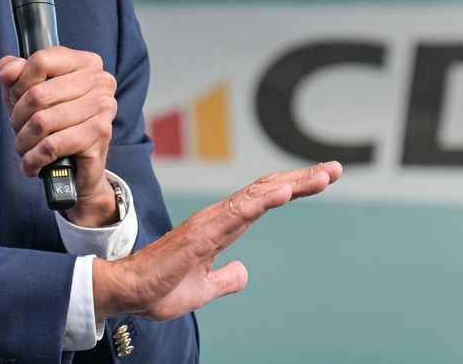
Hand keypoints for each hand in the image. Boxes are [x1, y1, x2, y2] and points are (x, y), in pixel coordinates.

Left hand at [0, 48, 118, 226]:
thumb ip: (15, 75)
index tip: (16, 101)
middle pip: (38, 94)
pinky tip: (32, 163)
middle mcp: (100, 80)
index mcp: (85, 62)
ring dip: (24, 142)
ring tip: (25, 149)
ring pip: (42, 121)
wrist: (82, 168)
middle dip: (18, 118)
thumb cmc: (57, 126)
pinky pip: (52, 145)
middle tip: (19, 131)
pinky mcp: (100, 134)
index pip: (40, 61)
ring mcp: (103, 106)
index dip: (18, 84)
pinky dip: (34, 159)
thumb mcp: (29, 94)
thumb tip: (7, 70)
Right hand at [91, 162, 342, 321]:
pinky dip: (263, 201)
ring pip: (258, 195)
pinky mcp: (201, 234)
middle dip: (302, 179)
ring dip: (292, 185)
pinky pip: (238, 213)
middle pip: (268, 190)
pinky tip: (285, 193)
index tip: (323, 179)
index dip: (294, 188)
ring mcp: (211, 222)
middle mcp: (219, 217)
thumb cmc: (159, 287)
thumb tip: (244, 272)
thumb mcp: (204, 289)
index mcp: (223, 227)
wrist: (128, 293)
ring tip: (322, 176)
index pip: (264, 200)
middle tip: (334, 169)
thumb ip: (226, 278)